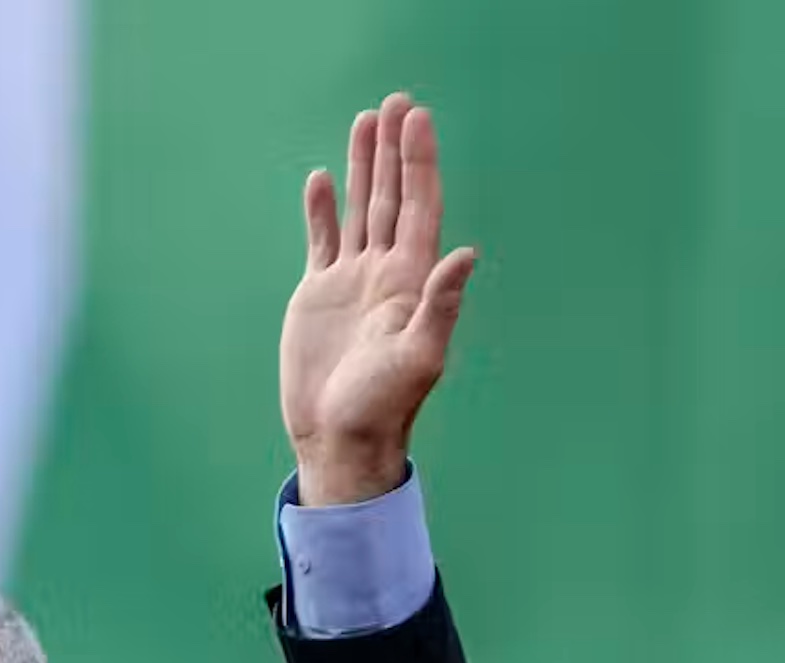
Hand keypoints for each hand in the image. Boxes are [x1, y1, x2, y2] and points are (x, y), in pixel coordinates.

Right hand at [280, 93, 476, 505]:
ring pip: (358, 210)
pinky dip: (320, 210)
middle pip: (390, 197)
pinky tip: (320, 180)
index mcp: (411, 280)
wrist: (339, 437)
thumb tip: (466, 254)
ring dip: (361, 167)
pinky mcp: (318, 296)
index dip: (419, 163)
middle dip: (393, 150)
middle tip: (397, 102)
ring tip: (364, 122)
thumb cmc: (383, 405)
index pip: (418, 207)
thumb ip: (441, 305)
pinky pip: (321, 241)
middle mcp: (385, 273)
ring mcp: (351, 281)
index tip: (417, 119)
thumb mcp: (419, 357)